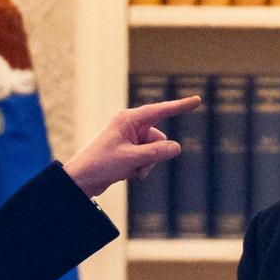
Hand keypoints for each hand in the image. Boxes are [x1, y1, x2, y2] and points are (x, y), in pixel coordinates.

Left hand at [63, 96, 201, 196]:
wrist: (82, 180)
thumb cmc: (101, 164)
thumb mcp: (132, 159)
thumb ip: (156, 153)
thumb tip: (176, 147)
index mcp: (128, 119)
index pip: (160, 110)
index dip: (180, 106)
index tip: (197, 100)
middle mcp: (130, 126)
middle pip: (159, 138)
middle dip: (154, 155)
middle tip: (138, 166)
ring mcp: (130, 139)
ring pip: (154, 151)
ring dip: (146, 164)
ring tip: (130, 172)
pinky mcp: (129, 151)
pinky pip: (146, 158)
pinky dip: (141, 168)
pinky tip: (126, 174)